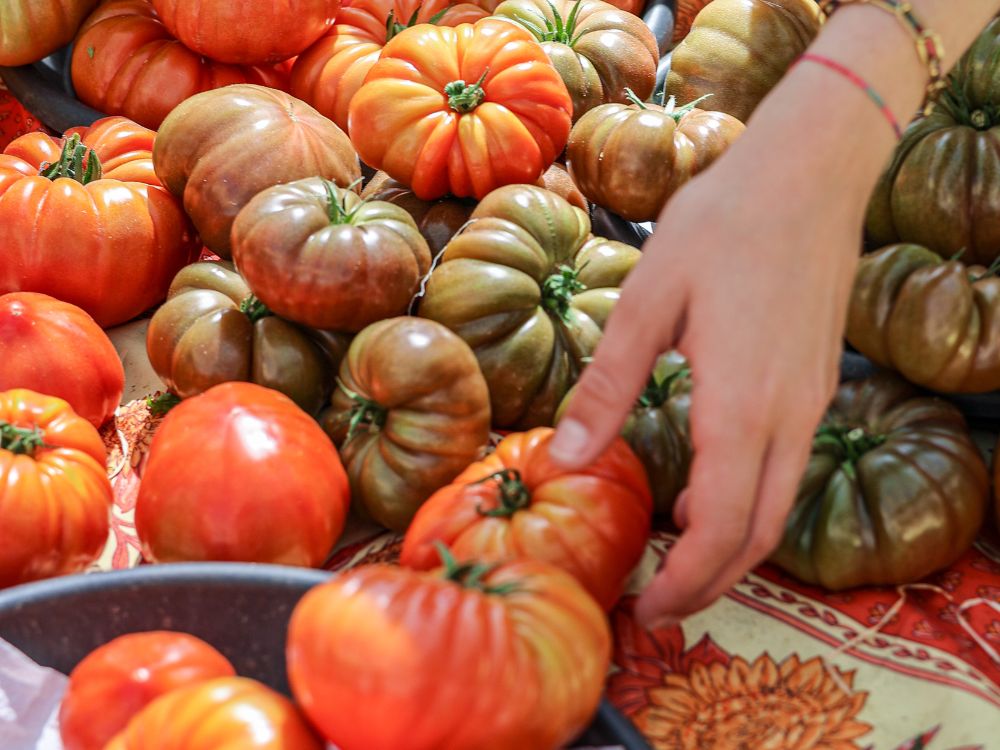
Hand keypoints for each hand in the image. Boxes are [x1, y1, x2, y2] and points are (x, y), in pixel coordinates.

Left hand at [550, 154, 862, 627]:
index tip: (644, 606)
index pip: (718, 528)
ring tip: (675, 560)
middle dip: (708, 583)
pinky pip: (786, 471)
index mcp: (742, 406)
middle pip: (756, 536)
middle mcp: (788, 418)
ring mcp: (811, 403)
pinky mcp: (815, 384)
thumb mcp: (647, 301)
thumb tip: (567, 457)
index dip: (683, 580)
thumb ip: (607, 386)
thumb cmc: (722, 225)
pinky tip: (703, 492)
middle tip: (658, 604)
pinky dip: (747, 506)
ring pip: (778, 509)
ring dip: (729, 549)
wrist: (809, 173)